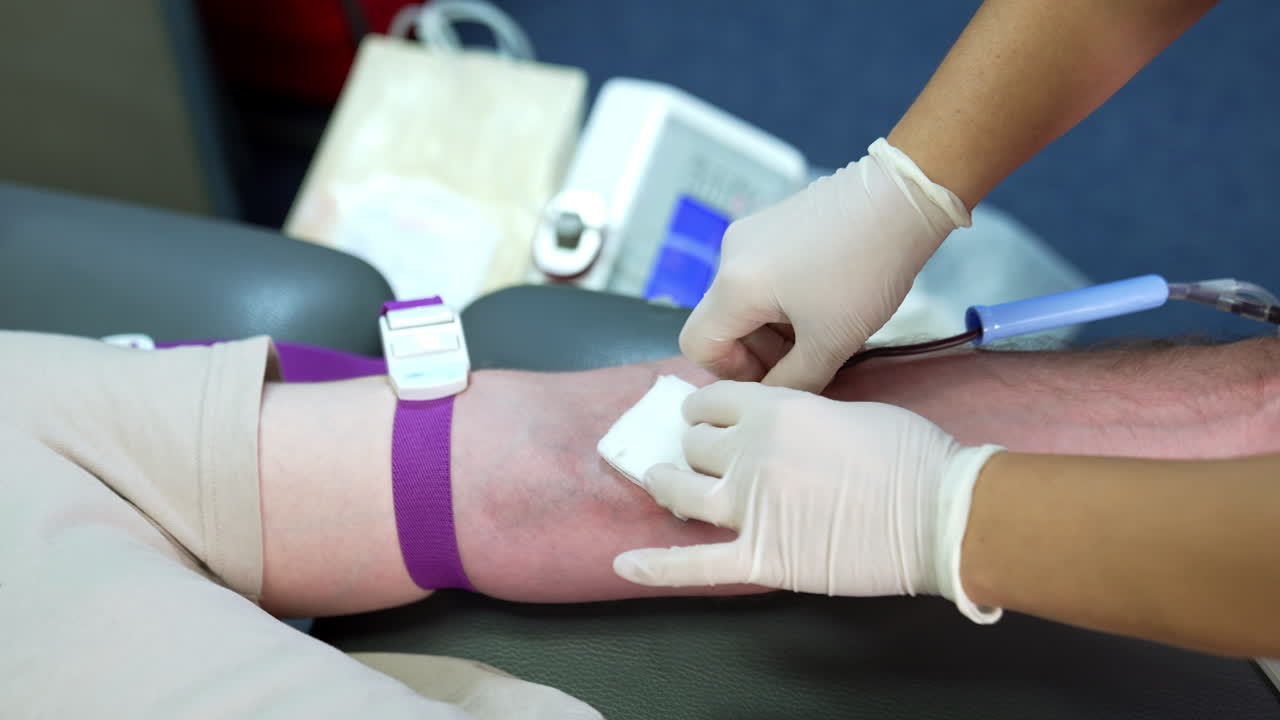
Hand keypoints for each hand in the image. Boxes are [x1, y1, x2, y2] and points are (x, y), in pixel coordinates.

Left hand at [613, 380, 1002, 621]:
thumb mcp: (848, 410)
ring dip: (666, 483)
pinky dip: (656, 565)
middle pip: (695, 445)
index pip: (714, 401)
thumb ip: (802, 417)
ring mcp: (750, 506)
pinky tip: (625, 563)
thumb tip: (788, 428)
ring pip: (682, 491)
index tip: (705, 414)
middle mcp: (749, 452)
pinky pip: (696, 563)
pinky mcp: (761, 556)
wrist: (938, 510)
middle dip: (693, 446)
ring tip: (658, 480)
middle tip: (696, 452)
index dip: (706, 408)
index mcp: (773, 409)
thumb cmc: (909, 453)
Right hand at [679, 138, 969, 392]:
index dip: (730, 373)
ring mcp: (750, 233)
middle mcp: (729, 254)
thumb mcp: (830, 342)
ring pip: (745, 300)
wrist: (902, 199)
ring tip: (823, 329)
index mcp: (734, 285)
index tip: (776, 376)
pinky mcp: (772, 221)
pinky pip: (762, 274)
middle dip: (758, 351)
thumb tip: (772, 396)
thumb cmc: (865, 271)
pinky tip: (826, 299)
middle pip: (723, 322)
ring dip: (773, 326)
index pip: (698, 345)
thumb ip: (792, 382)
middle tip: (807, 360)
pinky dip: (783, 299)